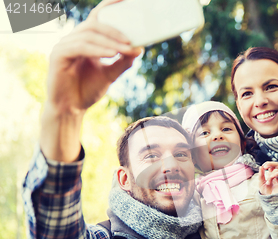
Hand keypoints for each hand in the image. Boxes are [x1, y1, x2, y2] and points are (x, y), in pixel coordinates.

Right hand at [41, 0, 142, 161]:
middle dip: (116, 31)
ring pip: (89, 35)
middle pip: (95, 24)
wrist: (71, 109)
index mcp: (86, 39)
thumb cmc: (87, 90)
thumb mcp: (111, 74)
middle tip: (133, 41)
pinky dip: (97, 49)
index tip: (126, 0)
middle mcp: (74, 38)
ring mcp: (64, 45)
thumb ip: (123, 61)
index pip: (98, 17)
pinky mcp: (58, 55)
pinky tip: (110, 54)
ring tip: (126, 50)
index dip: (110, 5)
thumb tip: (139, 48)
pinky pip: (80, 47)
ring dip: (110, 42)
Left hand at [258, 162, 277, 194]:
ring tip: (268, 182)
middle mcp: (276, 175)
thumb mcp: (261, 183)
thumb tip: (260, 167)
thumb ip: (261, 175)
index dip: (267, 164)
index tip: (263, 167)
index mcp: (271, 174)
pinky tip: (272, 178)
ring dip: (270, 175)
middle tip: (265, 167)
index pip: (271, 166)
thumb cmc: (267, 192)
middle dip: (270, 163)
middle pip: (276, 164)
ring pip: (277, 169)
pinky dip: (276, 174)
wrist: (270, 200)